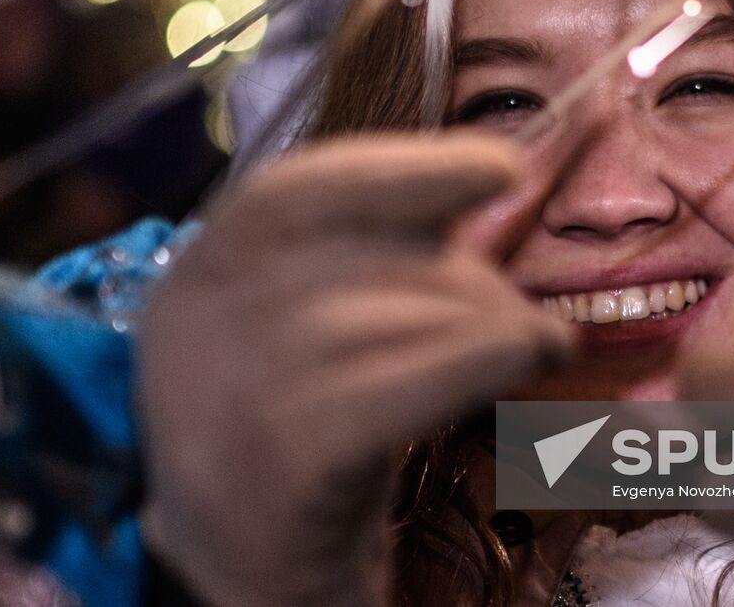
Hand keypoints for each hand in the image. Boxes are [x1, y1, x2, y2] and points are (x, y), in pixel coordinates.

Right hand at [138, 134, 575, 606]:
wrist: (244, 571)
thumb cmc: (293, 423)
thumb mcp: (299, 320)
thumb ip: (362, 250)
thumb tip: (489, 171)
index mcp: (200, 270)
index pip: (296, 188)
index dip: (404, 168)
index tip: (502, 166)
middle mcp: (195, 320)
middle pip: (359, 255)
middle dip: (467, 275)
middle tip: (527, 314)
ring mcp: (229, 393)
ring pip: (388, 317)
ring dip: (488, 323)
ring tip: (538, 345)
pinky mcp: (281, 461)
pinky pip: (401, 388)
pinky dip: (479, 361)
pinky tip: (531, 354)